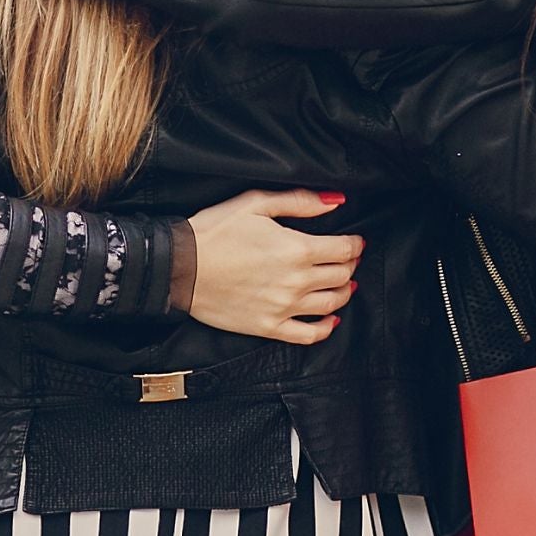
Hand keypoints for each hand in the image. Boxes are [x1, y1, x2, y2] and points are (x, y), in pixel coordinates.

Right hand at [186, 189, 364, 344]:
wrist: (180, 267)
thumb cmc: (214, 231)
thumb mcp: (256, 203)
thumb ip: (300, 202)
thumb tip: (336, 201)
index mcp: (297, 248)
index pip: (344, 249)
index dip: (355, 244)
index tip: (355, 241)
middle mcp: (296, 281)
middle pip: (341, 276)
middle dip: (350, 265)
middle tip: (347, 259)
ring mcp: (284, 308)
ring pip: (332, 304)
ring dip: (344, 293)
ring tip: (342, 284)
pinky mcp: (269, 328)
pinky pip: (309, 335)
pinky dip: (326, 328)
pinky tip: (330, 320)